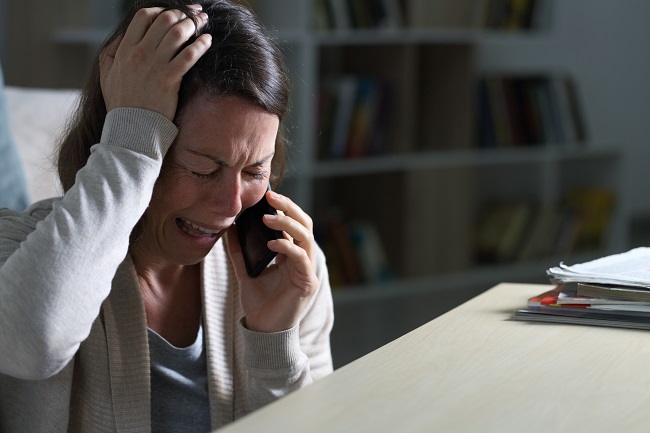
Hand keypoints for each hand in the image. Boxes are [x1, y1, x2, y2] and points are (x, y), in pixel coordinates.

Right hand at [99, 5, 211, 120]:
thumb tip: (122, 37)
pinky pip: (189, 55)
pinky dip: (201, 45)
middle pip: (165, 20)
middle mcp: (139, 53)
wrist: (131, 128)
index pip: (143, 16)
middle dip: (183, 13)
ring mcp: (155, 66)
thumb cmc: (121, 103)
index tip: (174, 11)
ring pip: (178, 34)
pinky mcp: (169, 80)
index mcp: (124, 49)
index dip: (161, 9)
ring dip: (194, 24)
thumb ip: (111, 52)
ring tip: (203, 22)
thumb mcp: (107, 74)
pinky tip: (207, 40)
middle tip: (195, 13)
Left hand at [226, 190, 319, 332]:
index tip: (267, 195)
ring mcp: (307, 270)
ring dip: (288, 224)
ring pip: (306, 237)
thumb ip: (239, 252)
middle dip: (290, 208)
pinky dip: (288, 247)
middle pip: (304, 224)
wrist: (263, 331)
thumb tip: (229, 229)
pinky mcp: (307, 283)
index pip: (294, 223)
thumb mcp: (245, 272)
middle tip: (271, 197)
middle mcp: (302, 259)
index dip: (284, 207)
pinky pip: (301, 258)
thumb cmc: (259, 303)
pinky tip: (272, 244)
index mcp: (291, 254)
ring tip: (268, 217)